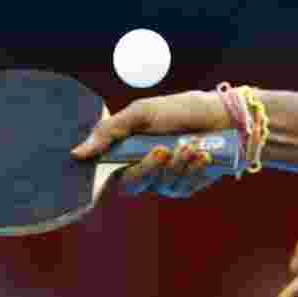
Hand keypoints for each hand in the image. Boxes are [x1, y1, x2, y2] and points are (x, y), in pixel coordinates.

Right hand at [70, 90, 232, 197]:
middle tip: (164, 148)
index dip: (105, 177)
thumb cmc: (179, 110)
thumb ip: (111, 131)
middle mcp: (143, 170)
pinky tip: (204, 155)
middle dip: (149, 167)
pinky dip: (193, 169)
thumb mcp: (142, 113)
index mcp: (126, 152)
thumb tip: (77, 152)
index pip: (106, 174)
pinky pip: (183, 187)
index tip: (119, 164)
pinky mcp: (186, 186)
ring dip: (178, 164)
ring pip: (161, 185)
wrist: (220, 115)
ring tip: (192, 144)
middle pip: (133, 185)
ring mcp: (164, 180)